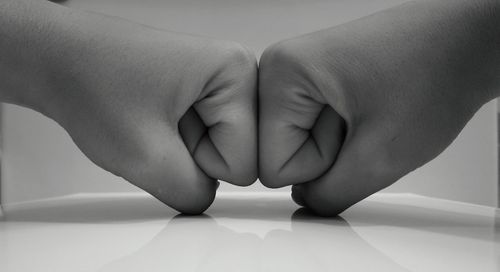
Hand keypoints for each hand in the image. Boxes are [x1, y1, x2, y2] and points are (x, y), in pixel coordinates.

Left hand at [42, 24, 256, 213]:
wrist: (56, 57)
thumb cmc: (90, 80)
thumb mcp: (145, 156)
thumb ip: (192, 194)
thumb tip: (207, 199)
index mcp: (236, 73)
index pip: (248, 162)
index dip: (201, 165)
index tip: (167, 138)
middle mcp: (234, 71)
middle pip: (238, 153)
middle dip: (194, 157)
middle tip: (157, 131)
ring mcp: (218, 79)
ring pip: (220, 147)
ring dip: (182, 149)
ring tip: (151, 120)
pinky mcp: (202, 88)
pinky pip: (205, 135)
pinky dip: (176, 139)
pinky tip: (153, 118)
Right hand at [259, 0, 497, 215]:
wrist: (466, 41)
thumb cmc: (436, 72)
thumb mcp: (380, 156)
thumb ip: (330, 195)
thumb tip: (305, 201)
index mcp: (282, 73)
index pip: (270, 165)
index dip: (318, 167)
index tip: (352, 136)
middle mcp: (281, 67)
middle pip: (280, 151)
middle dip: (327, 155)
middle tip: (365, 124)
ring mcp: (298, 71)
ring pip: (297, 141)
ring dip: (338, 143)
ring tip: (370, 112)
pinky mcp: (315, 78)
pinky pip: (312, 127)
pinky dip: (342, 131)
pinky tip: (367, 109)